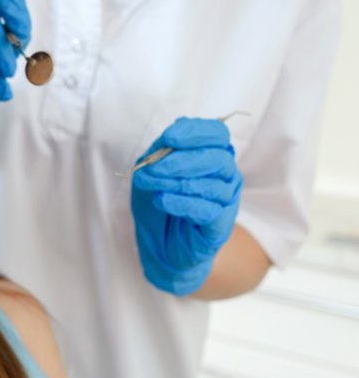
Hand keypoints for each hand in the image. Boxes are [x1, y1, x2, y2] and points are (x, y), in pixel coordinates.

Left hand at [130, 117, 242, 295]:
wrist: (159, 243)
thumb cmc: (159, 200)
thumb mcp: (152, 170)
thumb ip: (161, 151)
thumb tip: (172, 134)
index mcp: (212, 154)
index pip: (217, 134)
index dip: (195, 133)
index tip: (168, 138)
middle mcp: (226, 175)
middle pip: (218, 158)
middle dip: (182, 161)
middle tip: (154, 169)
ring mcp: (226, 200)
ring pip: (212, 185)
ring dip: (176, 183)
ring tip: (150, 185)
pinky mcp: (221, 226)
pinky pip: (208, 210)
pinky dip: (181, 203)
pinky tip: (162, 200)